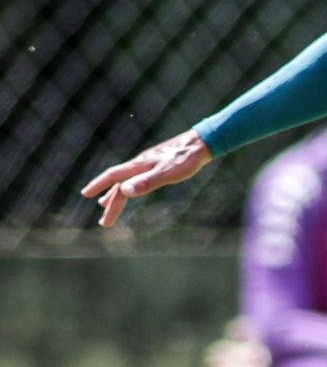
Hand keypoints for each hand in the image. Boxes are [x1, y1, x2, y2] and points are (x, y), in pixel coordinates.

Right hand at [81, 130, 212, 227]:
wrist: (200, 144)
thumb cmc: (185, 159)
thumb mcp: (167, 174)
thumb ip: (146, 182)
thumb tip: (124, 191)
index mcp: (139, 165)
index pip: (113, 176)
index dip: (99, 185)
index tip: (85, 194)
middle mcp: (140, 163)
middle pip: (120, 185)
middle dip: (111, 203)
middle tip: (104, 222)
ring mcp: (148, 163)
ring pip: (127, 181)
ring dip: (117, 195)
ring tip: (106, 205)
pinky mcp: (157, 164)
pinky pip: (137, 178)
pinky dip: (130, 187)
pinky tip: (132, 189)